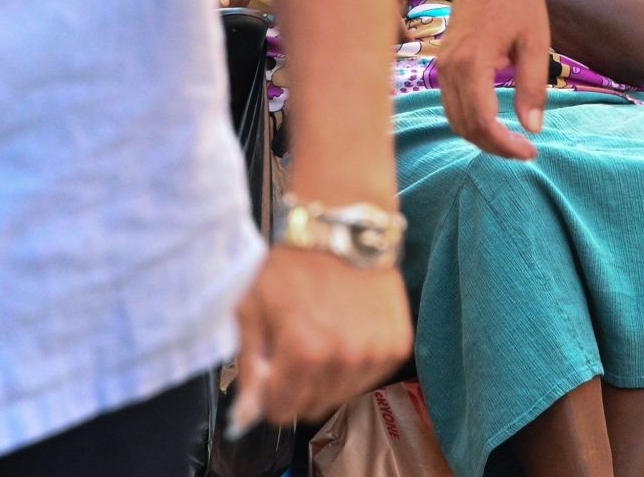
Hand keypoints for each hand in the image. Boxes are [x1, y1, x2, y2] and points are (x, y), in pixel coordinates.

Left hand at [228, 246, 411, 432]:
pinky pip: (369, 378)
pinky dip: (356, 365)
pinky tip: (348, 333)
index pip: (281, 412)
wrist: (343, 229)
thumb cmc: (292, 264)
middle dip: (297, 388)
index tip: (272, 372)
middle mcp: (342, 360)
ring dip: (327, 378)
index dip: (270, 395)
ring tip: (324, 338)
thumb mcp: (252, 308)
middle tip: (296, 350)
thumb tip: (246, 414)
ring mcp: (374, 354)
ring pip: (341, 396)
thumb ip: (248, 365)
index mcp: (302, 353)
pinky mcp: (397, 345)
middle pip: (311, 409)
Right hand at [434, 0, 550, 159]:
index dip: (505, 145)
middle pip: (464, 126)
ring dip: (480, 134)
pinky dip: (469, 116)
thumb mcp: (535, 42)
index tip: (531, 151)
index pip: (482, 123)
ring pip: (453, 116)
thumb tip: (532, 129)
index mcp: (471, 63)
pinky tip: (495, 117)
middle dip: (493, 145)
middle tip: (526, 149)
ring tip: (513, 138)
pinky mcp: (443, 55)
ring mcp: (442, 61)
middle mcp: (448, 66)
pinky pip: (450, 98)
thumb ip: (532, 87)